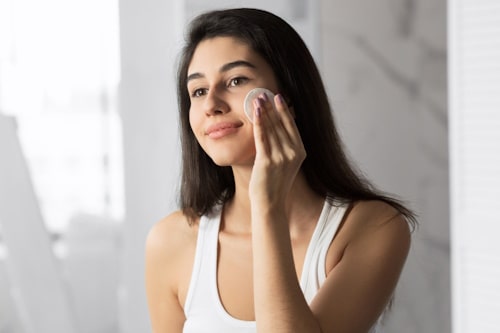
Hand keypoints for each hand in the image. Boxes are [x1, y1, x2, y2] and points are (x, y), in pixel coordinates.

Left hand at [249, 93, 305, 209]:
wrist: (270, 203)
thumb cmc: (274, 183)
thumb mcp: (285, 163)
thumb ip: (284, 146)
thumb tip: (276, 127)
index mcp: (300, 152)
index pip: (292, 125)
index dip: (284, 110)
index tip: (278, 96)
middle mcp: (293, 153)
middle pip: (281, 124)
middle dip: (272, 106)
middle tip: (264, 92)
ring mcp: (281, 157)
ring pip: (272, 128)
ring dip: (264, 111)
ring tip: (257, 97)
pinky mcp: (268, 161)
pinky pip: (262, 137)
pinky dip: (259, 123)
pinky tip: (255, 112)